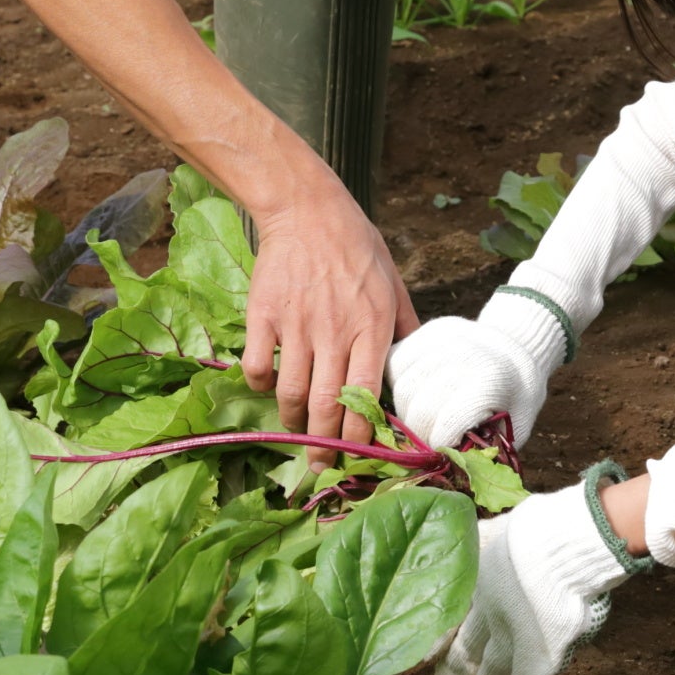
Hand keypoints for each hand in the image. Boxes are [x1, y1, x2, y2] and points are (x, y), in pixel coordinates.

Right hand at [241, 169, 419, 457]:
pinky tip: (270, 387)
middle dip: (325, 445)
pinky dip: (262, 386)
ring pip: (291, 393)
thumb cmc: (356, 246)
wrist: (307, 210)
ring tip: (298, 431)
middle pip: (327, 404)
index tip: (359, 454)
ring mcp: (296, 324)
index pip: (367, 395)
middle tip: (322, 465)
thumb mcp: (392, 283)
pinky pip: (258, 367)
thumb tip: (416, 363)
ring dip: (294, 421)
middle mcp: (335, 331)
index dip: (361, 433)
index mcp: (372, 327)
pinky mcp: (263, 315)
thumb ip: (404, 326)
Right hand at [386, 314, 553, 449]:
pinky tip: (405, 394)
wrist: (519, 346)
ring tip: (412, 419)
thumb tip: (453, 474)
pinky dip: (394, 381)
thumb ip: (487, 450)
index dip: (436, 445)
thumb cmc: (517, 394)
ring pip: (400, 382)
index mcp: (490, 380)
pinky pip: (396, 360)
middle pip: (417, 403)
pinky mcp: (429, 330)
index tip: (438, 453)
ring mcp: (445, 339)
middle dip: (414, 430)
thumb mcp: (514, 425)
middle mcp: (465, 354)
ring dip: (399, 407)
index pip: (447, 421)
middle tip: (420, 441)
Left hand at [436, 480, 642, 674]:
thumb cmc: (534, 531)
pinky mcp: (537, 657)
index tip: (424, 658)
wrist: (563, 544)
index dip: (437, 642)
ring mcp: (513, 639)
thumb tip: (460, 538)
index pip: (450, 624)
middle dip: (454, 672)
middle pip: (465, 653)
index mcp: (477, 585)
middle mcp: (489, 616)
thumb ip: (480, 538)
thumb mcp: (495, 531)